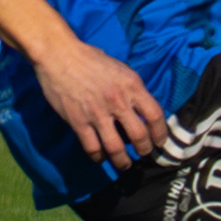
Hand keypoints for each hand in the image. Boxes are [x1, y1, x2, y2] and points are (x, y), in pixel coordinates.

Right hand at [32, 33, 169, 168]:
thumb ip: (132, 89)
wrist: (60, 56)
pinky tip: (101, 157)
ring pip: (116, 148)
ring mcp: (97, 113)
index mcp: (132, 86)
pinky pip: (92, 147)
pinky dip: (98, 156)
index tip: (160, 142)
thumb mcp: (121, 69)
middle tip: (143, 153)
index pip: (155, 115)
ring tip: (124, 164)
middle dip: (144, 149)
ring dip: (122, 161)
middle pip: (139, 135)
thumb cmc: (91, 59)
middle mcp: (118, 101)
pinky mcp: (78, 121)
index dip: (161, 133)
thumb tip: (142, 109)